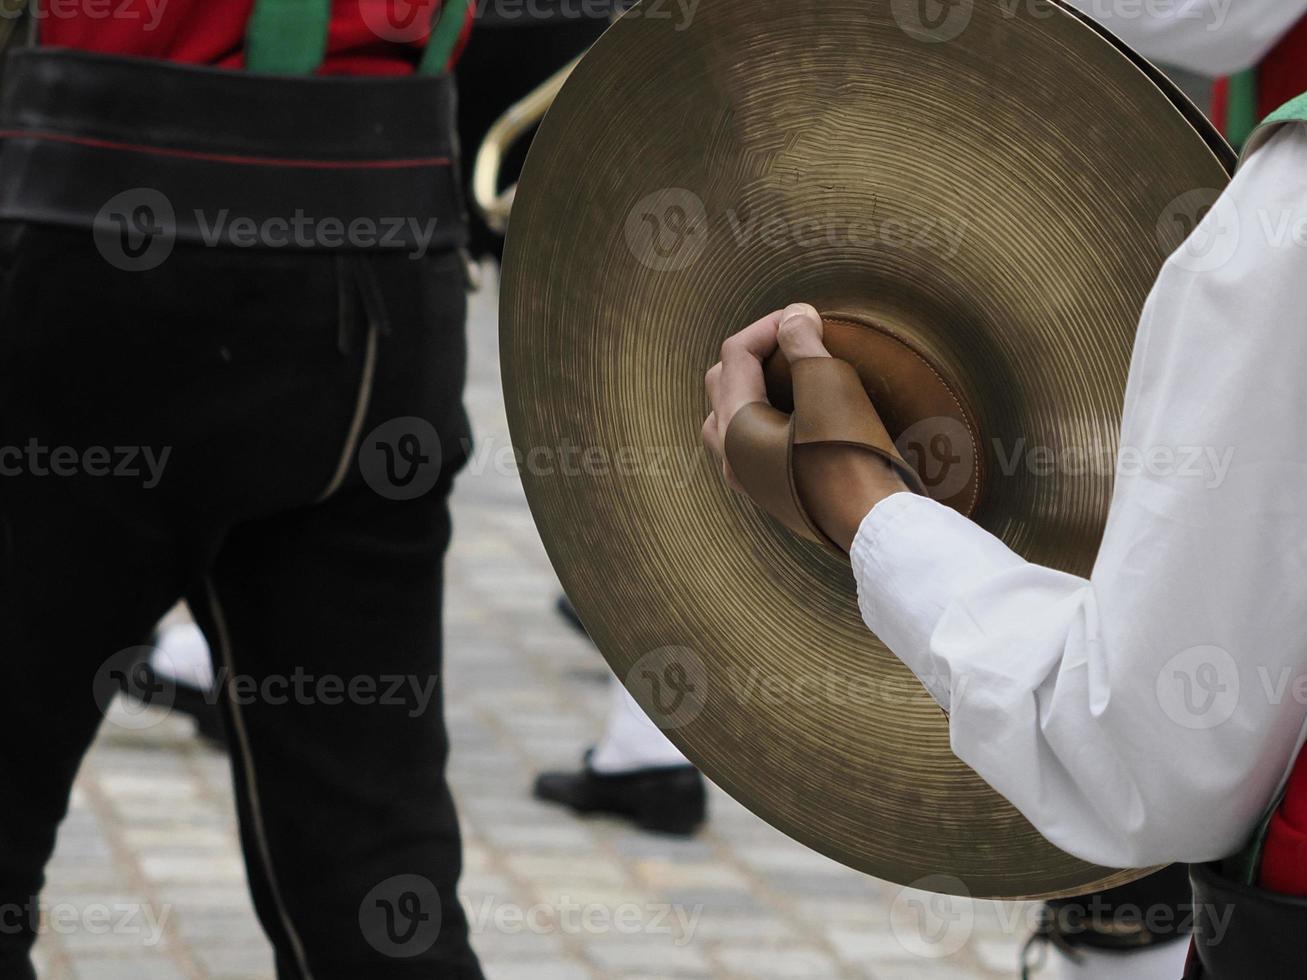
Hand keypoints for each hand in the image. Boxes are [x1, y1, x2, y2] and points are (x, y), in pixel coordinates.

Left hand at [702, 303, 909, 551]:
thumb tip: (793, 315)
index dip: (769, 325)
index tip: (806, 315)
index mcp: (734, 427)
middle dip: (753, 353)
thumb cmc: (850, 453)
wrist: (875, 523)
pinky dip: (764, 416)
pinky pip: (752, 444)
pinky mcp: (774, 495)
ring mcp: (750, 480)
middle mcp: (731, 456)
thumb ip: (802, 343)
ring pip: (730, 418)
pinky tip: (796, 414)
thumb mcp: (828, 385)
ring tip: (788, 373)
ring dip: (753, 386)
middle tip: (793, 338)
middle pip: (723, 384)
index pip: (735, 355)